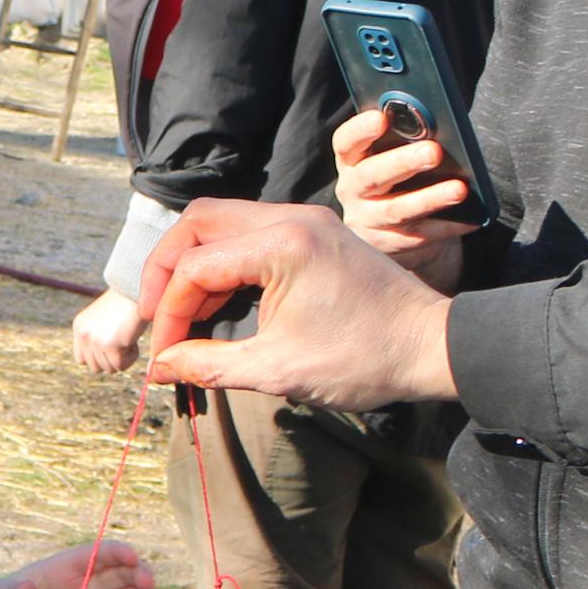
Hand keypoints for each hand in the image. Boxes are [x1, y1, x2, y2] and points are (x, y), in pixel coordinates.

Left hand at [70, 288, 149, 376]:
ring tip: (128, 338)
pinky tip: (133, 341)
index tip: (112, 348)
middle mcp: (83, 335)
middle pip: (95, 368)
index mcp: (79, 327)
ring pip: (109, 369)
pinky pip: (121, 366)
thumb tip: (102, 366)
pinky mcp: (110, 345)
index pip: (81, 360)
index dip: (98, 358)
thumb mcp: (103, 320)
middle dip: (112, 359)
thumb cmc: (126, 303)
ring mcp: (95, 341)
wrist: (136, 289)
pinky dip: (131, 357)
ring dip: (123, 358)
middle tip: (123, 341)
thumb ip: (97, 338)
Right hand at [140, 200, 460, 409]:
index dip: (168, 313)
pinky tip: (219, 302)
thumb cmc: (364, 359)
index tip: (164, 356)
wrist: (431, 347)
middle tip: (156, 318)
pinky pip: (249, 233)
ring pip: (221, 222)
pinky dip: (224, 263)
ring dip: (194, 265)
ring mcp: (304, 220)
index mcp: (283, 245)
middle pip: (197, 222)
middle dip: (166, 271)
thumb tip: (160, 369)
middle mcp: (291, 218)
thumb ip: (209, 365)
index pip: (195, 267)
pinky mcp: (313, 231)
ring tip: (185, 316)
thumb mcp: (278, 370)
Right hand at [331, 105, 474, 292]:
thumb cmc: (399, 178)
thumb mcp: (392, 157)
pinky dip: (447, 227)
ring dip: (430, 198)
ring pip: (397, 210)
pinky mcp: (386, 245)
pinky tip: (471, 218)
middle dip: (403, 162)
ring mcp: (367, 221)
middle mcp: (352, 190)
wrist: (393, 229)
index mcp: (351, 160)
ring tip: (460, 189)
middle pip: (371, 176)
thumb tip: (436, 125)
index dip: (360, 131)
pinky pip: (419, 236)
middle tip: (434, 151)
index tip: (381, 118)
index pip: (346, 142)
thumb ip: (404, 140)